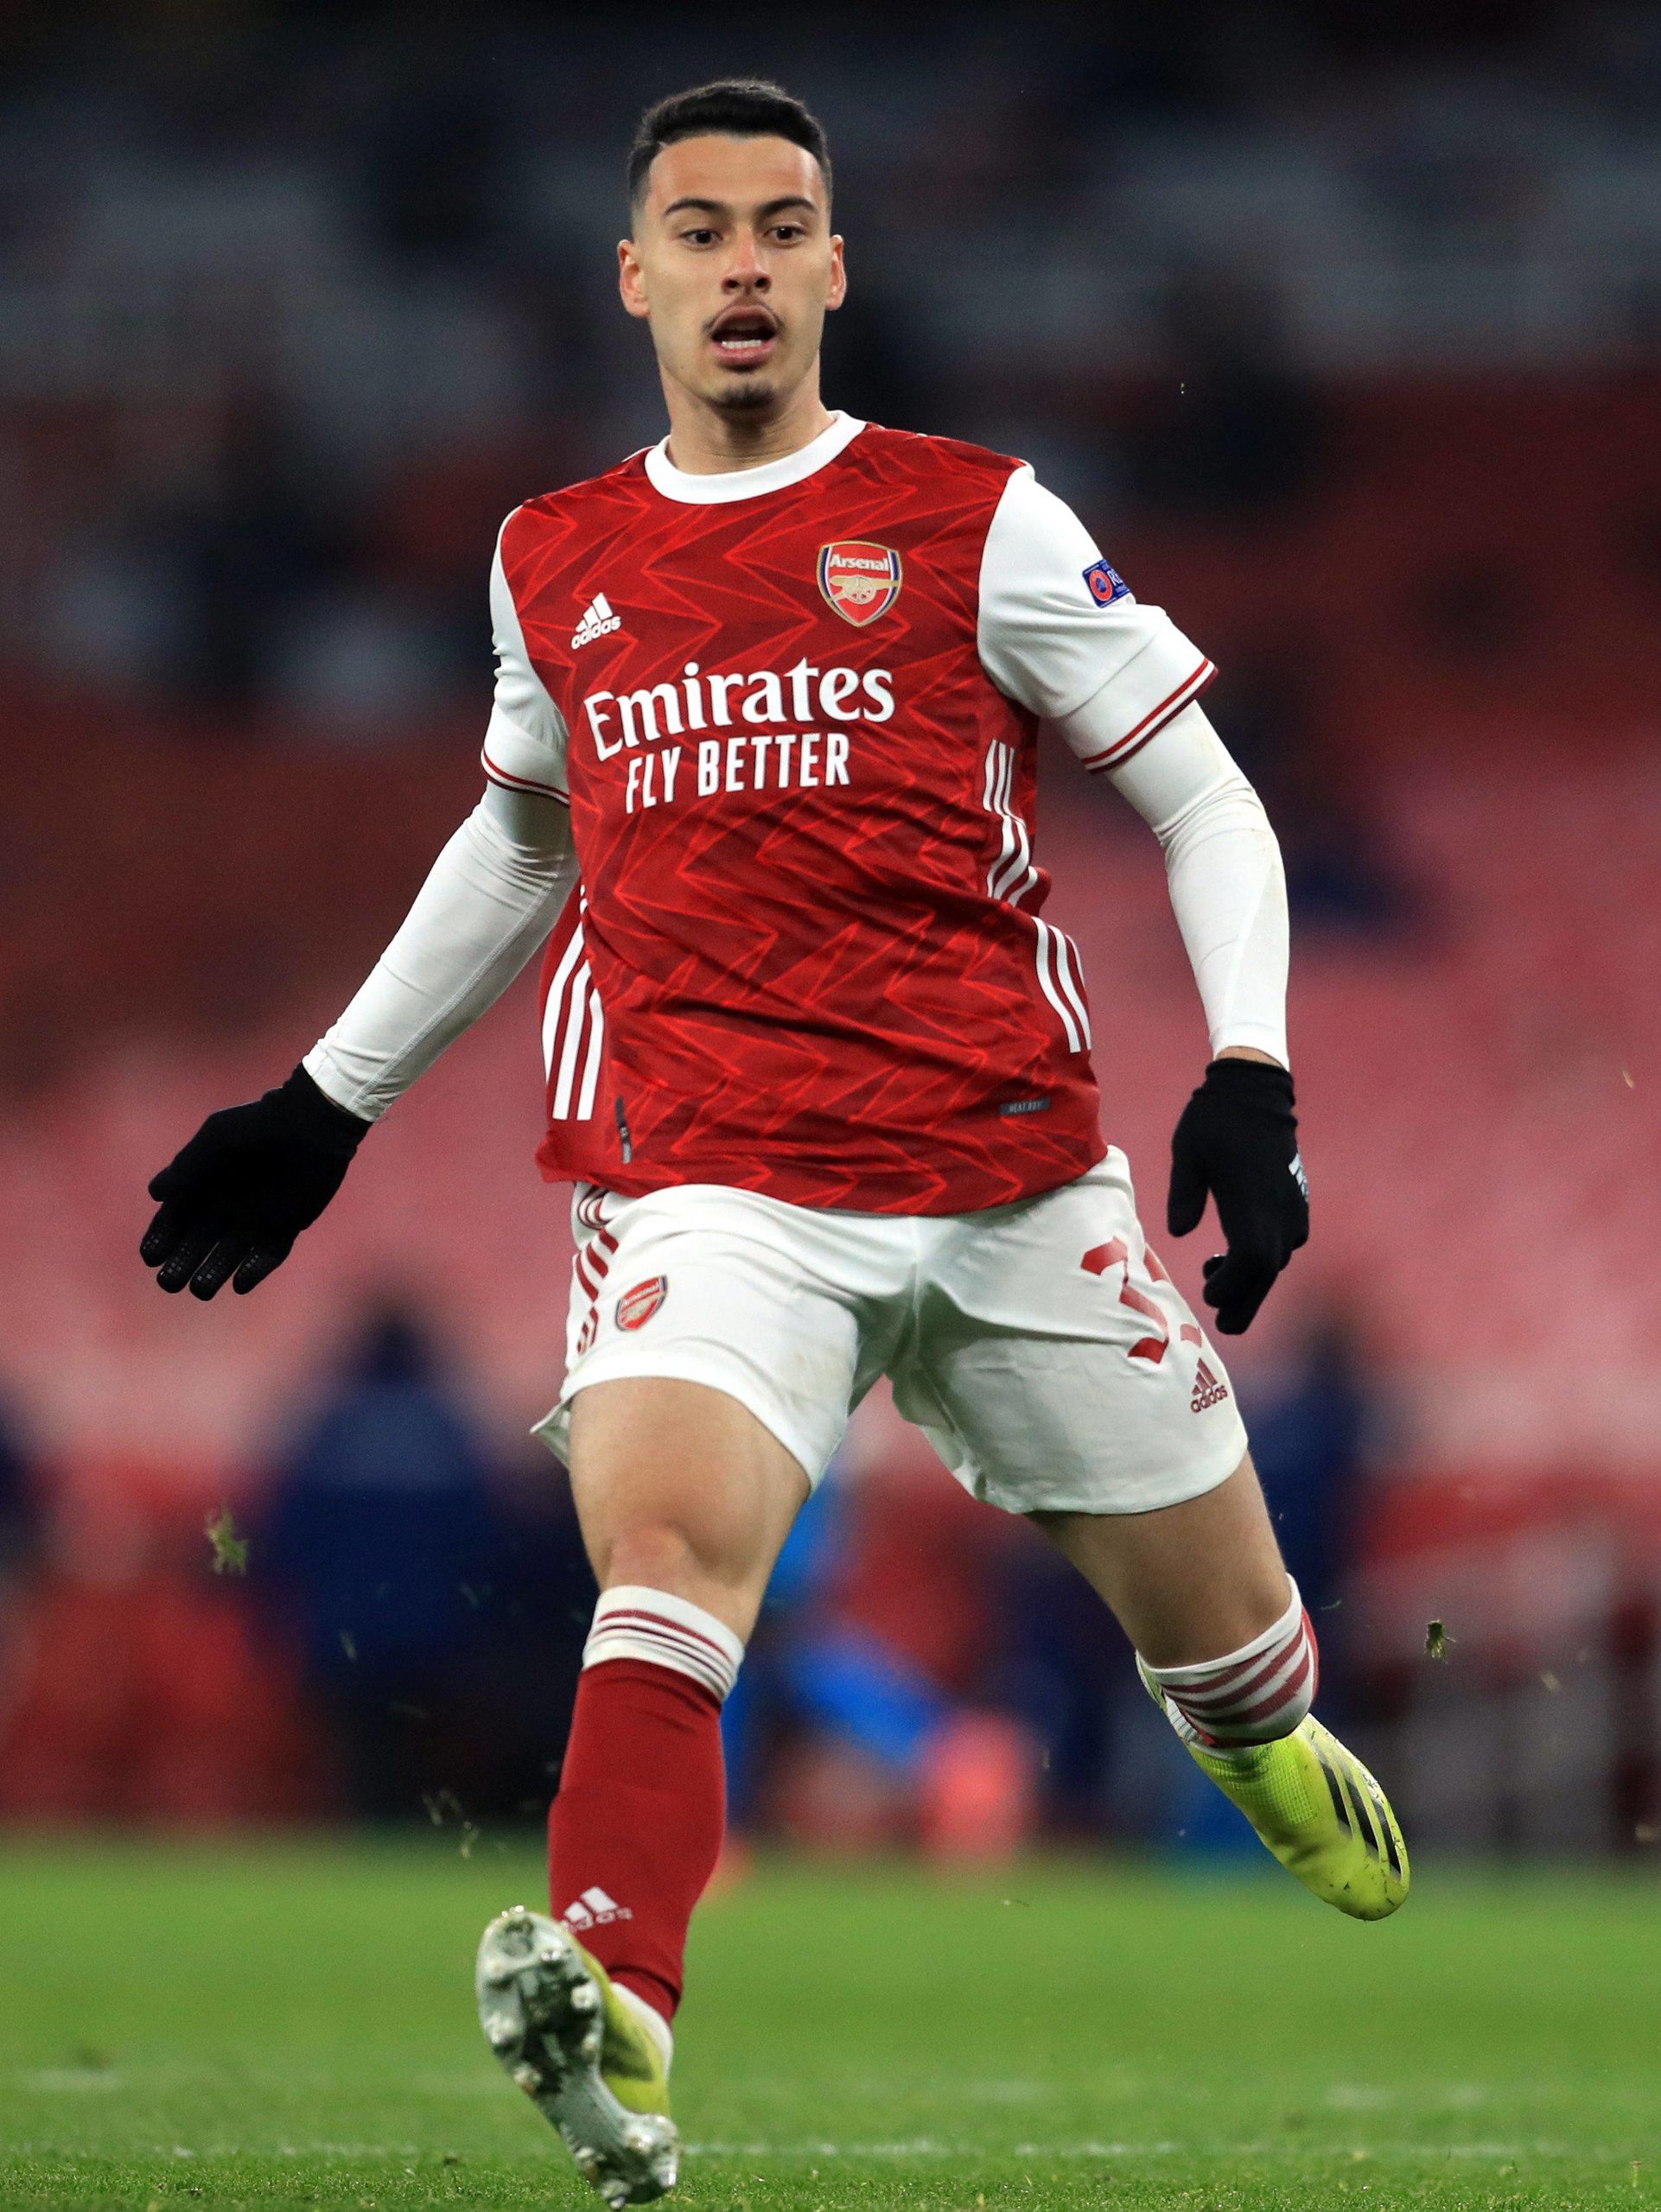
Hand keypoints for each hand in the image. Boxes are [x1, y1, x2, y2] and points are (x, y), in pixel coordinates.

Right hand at [140, 1065, 368, 1300]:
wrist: (309, 1124)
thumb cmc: (256, 1126)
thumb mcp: (215, 1139)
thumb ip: (187, 1166)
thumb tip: (155, 1194)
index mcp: (202, 1186)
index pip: (173, 1220)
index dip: (160, 1239)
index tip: (151, 1256)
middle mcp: (225, 1207)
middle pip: (196, 1245)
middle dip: (180, 1264)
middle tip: (169, 1282)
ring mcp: (255, 1219)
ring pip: (228, 1256)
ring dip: (213, 1274)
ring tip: (200, 1289)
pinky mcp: (285, 1226)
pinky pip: (268, 1256)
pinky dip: (255, 1271)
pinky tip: (240, 1283)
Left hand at [1167, 1055, 1308, 1333]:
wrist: (1255, 1091)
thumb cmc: (1213, 1121)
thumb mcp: (1187, 1154)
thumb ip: (1183, 1195)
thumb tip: (1177, 1233)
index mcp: (1253, 1202)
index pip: (1251, 1262)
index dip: (1232, 1287)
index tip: (1207, 1292)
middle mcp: (1279, 1211)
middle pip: (1267, 1272)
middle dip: (1245, 1301)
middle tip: (1222, 1322)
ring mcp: (1293, 1208)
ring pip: (1276, 1261)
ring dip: (1250, 1279)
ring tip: (1215, 1274)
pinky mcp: (1297, 1203)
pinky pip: (1284, 1244)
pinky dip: (1262, 1258)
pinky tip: (1235, 1252)